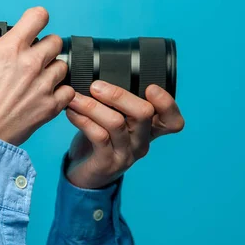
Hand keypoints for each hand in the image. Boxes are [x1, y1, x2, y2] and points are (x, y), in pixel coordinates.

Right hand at [0, 0, 74, 146]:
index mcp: (12, 48)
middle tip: (28, 57)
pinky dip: (60, 91)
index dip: (35, 18)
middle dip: (43, 44)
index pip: (39, 16)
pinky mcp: (50, 107)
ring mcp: (44, 86)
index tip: (30, 27)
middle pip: (55, 41)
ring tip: (34, 78)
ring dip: (51, 68)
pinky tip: (43, 94)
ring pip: (62, 66)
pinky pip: (68, 91)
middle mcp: (32, 64)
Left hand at [64, 81, 184, 188]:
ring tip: (75, 97)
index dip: (167, 103)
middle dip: (119, 95)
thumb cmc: (101, 139)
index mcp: (150, 129)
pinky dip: (83, 120)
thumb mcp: (115, 119)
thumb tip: (99, 69)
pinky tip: (72, 111)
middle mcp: (142, 142)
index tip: (150, 87)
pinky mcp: (107, 162)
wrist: (86, 174)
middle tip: (96, 86)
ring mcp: (126, 154)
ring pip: (116, 123)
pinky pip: (98, 136)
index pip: (173, 120)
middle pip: (143, 113)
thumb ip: (116, 102)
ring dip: (93, 106)